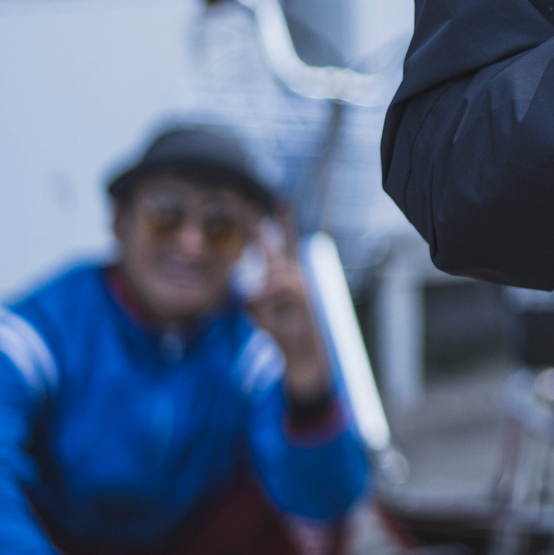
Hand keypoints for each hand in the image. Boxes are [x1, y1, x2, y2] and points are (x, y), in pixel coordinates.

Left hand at [243, 214, 332, 406]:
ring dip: (265, 293)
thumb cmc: (281, 332)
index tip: (272, 204)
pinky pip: (278, 288)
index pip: (277, 247)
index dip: (273, 226)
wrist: (302, 354)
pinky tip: (271, 314)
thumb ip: (251, 295)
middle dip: (280, 222)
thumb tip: (248, 289)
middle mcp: (295, 276)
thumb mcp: (257, 312)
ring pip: (276, 274)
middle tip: (275, 199)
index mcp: (282, 278)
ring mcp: (303, 283)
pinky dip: (268, 300)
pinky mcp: (305, 294)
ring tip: (267, 313)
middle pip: (285, 245)